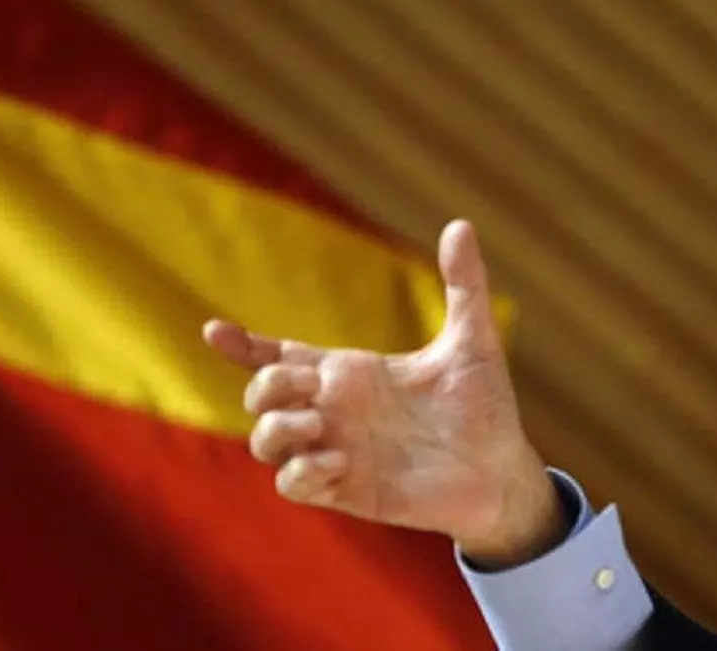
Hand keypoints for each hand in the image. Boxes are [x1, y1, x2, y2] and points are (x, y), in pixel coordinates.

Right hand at [204, 219, 565, 566]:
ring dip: (277, 429)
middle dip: (265, 385)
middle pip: (260, 396)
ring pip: (264, 442)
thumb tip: (460, 224)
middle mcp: (335, 411)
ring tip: (321, 422)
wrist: (502, 471)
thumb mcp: (473, 340)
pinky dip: (302, 471)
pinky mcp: (345, 492)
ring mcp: (336, 452)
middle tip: (312, 384)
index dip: (244, 345)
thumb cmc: (484, 407)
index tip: (214, 330)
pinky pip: (292, 484)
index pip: (280, 355)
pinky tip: (340, 462)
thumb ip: (463, 284)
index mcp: (352, 373)